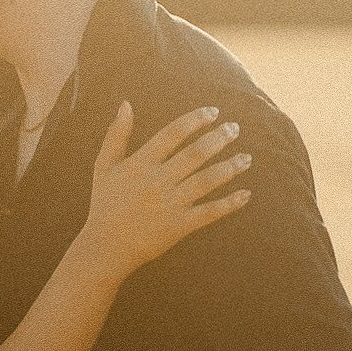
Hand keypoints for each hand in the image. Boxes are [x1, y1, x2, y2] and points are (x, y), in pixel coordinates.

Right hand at [72, 102, 250, 281]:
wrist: (105, 247)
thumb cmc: (105, 203)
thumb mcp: (104, 166)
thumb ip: (116, 134)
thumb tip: (125, 104)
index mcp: (140, 164)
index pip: (173, 133)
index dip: (195, 120)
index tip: (214, 112)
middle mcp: (156, 181)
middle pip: (194, 154)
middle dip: (218, 138)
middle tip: (235, 128)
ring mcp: (169, 204)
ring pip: (206, 181)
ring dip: (230, 168)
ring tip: (247, 158)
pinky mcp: (179, 226)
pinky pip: (209, 212)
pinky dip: (229, 204)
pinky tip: (246, 194)